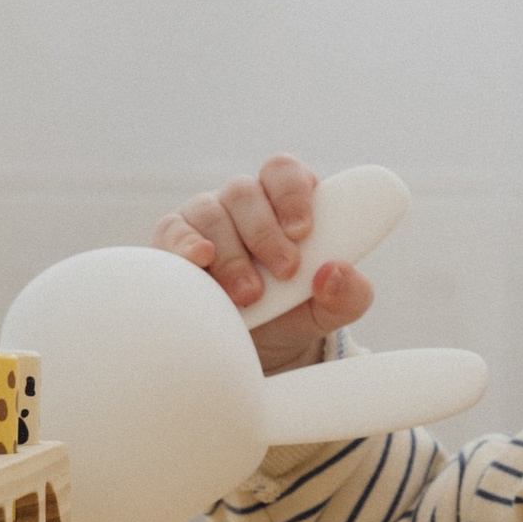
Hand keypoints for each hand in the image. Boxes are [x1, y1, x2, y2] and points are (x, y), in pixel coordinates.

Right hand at [151, 154, 375, 375]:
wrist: (252, 349)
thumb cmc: (291, 314)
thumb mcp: (328, 310)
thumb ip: (348, 294)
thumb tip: (334, 273)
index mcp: (284, 203)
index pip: (284, 172)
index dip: (293, 194)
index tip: (303, 230)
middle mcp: (243, 204)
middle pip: (245, 191)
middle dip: (265, 233)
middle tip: (285, 272)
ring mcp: (206, 219)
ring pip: (211, 213)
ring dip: (232, 255)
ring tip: (250, 296)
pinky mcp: (174, 241)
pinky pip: (174, 231)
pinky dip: (186, 245)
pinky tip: (201, 262)